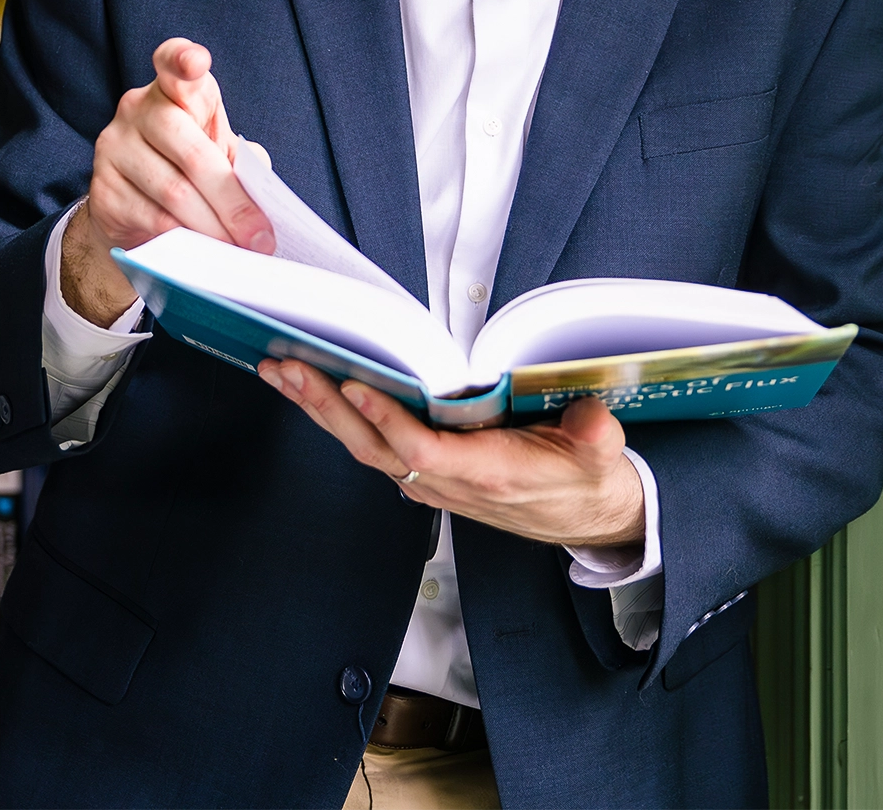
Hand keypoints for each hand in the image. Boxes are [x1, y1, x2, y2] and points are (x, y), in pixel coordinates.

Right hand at [62, 39, 274, 326]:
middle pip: (190, 152)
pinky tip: (202, 252)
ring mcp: (114, 148)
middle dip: (232, 201)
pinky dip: (185, 241)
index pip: (172, 63)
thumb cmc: (189, 167)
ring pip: (173, 194)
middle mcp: (137, 109)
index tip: (197, 63)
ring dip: (213, 229)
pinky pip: (151, 220)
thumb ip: (240, 160)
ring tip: (237, 250)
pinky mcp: (103, 189)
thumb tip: (263, 199)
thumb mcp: (218, 151)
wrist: (132, 206)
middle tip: (258, 237)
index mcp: (173, 89)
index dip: (183, 60)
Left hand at [257, 359, 645, 547]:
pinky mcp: (423, 474)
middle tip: (289, 367)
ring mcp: (430, 481)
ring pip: (363, 447)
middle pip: (374, 447)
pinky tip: (309, 391)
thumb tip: (591, 420)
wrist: (584, 516)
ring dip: (318, 410)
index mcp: (488, 473)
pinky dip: (335, 418)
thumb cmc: (585, 479)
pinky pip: (370, 446)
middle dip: (327, 407)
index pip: (423, 449)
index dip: (386, 419)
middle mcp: (449, 482)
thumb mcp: (601, 456)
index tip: (356, 384)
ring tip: (281, 371)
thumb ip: (594, 437)